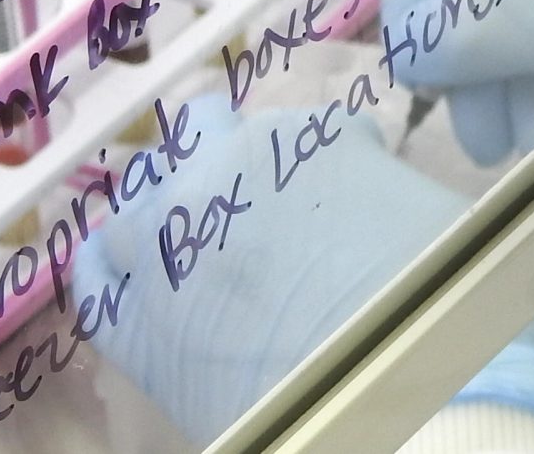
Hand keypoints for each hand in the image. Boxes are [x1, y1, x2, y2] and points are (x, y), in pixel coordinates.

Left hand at [76, 104, 533, 449]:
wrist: (386, 404)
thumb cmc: (436, 309)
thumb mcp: (431, 214)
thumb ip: (381, 182)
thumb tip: (365, 183)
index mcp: (301, 140)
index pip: (301, 129)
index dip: (323, 162)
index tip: (342, 193)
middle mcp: (218, 172)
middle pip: (206, 130)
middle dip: (232, 156)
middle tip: (265, 207)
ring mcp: (164, 245)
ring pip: (143, 192)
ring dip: (170, 202)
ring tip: (198, 240)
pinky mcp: (133, 323)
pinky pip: (96, 274)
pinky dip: (114, 265)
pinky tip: (134, 271)